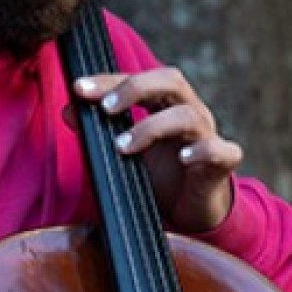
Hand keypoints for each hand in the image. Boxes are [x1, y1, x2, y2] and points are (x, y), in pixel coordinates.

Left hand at [73, 67, 240, 232]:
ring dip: (153, 127)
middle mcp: (189, 111)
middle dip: (136, 88)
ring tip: (123, 147)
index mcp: (165, 103)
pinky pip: (221, 150)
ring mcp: (208, 135)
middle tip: (105, 108)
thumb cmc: (160, 175)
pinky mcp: (223, 163)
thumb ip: (97, 131)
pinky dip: (203, 150)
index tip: (79, 88)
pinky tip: (184, 158)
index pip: (138, 79)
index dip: (109, 80)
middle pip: (171, 80)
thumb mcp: (124, 153)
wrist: (192, 212)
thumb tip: (68, 109)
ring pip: (188, 115)